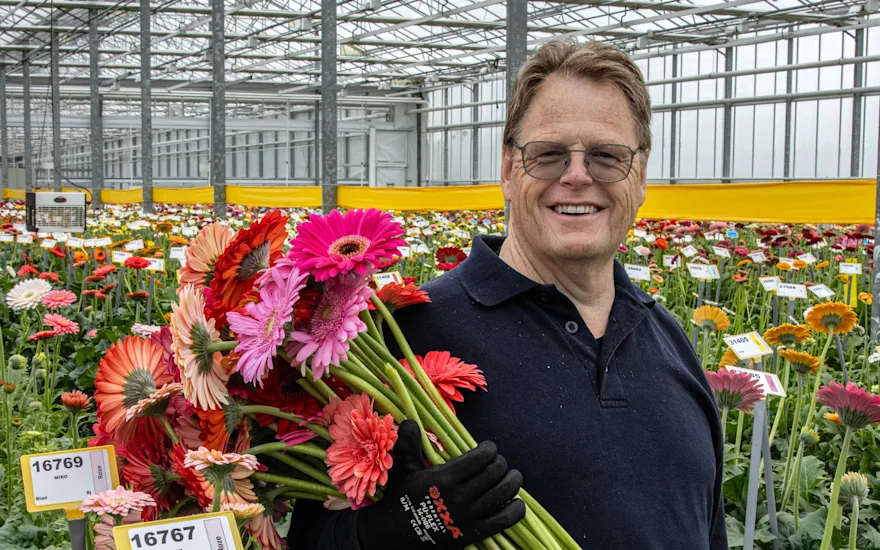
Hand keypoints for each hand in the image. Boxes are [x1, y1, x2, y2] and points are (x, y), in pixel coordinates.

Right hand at [357, 420, 524, 549]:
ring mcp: (468, 516)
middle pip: (494, 473)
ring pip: (502, 494)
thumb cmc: (401, 499)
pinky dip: (516, 510)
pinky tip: (518, 502)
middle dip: (501, 463)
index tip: (489, 448)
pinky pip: (503, 520)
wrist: (395, 536)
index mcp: (445, 478)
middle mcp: (460, 496)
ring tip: (514, 476)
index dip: (489, 450)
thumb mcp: (403, 470)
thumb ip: (409, 444)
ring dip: (513, 482)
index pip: (479, 458)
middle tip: (499, 461)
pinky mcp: (473, 533)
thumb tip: (409, 421)